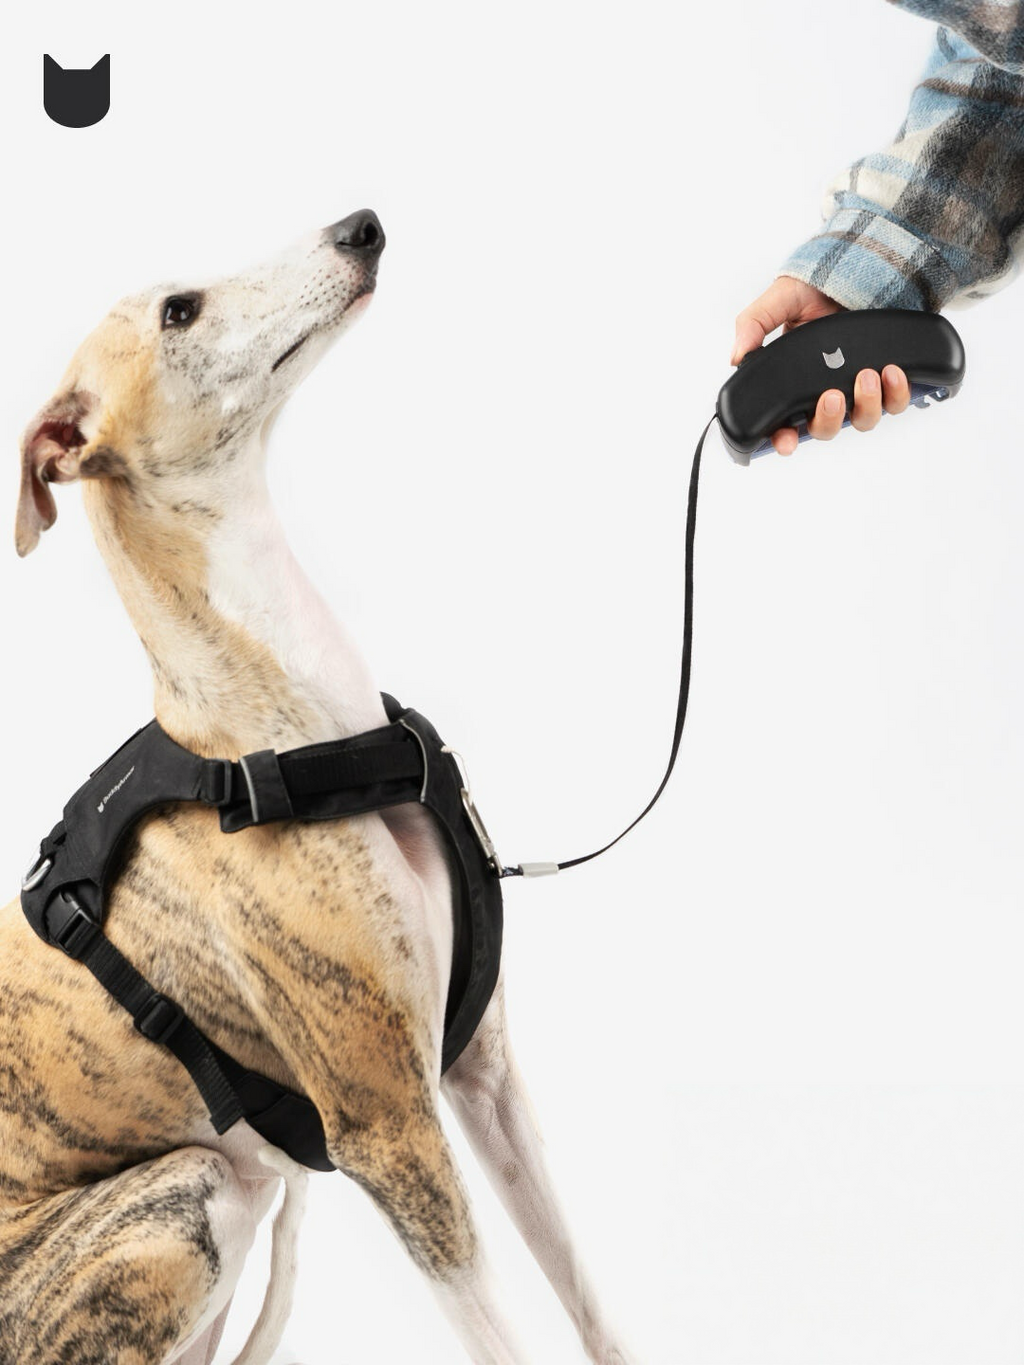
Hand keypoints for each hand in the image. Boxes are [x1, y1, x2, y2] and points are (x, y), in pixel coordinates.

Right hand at [732, 277, 910, 454]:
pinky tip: (892, 371)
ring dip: (865, 405)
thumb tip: (736, 358)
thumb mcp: (778, 301)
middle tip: (832, 396)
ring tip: (867, 375)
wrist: (861, 265)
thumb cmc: (817, 285)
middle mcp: (825, 390)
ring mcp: (857, 387)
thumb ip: (753, 325)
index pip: (784, 423)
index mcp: (793, 382)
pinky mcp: (887, 378)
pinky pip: (895, 402)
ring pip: (862, 421)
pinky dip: (896, 394)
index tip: (786, 442)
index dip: (783, 438)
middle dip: (827, 420)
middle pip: (824, 430)